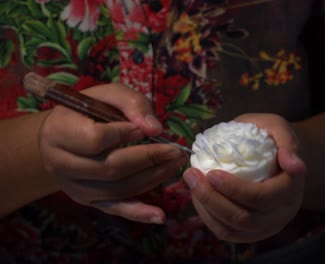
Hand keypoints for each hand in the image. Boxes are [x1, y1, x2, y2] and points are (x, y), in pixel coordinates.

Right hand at [39, 83, 187, 223]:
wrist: (60, 137)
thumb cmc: (87, 110)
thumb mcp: (107, 95)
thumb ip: (130, 103)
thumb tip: (155, 129)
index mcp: (60, 132)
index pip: (95, 139)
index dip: (124, 134)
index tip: (146, 130)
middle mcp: (61, 164)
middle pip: (111, 168)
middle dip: (150, 159)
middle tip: (176, 151)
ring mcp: (74, 187)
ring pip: (118, 189)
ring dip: (153, 178)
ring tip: (175, 165)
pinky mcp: (88, 201)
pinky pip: (115, 209)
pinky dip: (138, 213)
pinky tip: (159, 215)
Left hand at [183, 113, 305, 241]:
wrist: (277, 157)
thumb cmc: (273, 139)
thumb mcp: (280, 129)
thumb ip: (288, 142)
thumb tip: (295, 166)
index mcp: (291, 190)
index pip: (262, 198)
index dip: (234, 189)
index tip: (211, 173)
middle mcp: (282, 214)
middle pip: (244, 218)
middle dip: (212, 199)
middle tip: (191, 175)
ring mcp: (266, 227)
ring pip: (233, 229)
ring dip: (206, 208)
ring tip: (191, 184)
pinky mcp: (251, 232)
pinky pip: (227, 233)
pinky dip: (208, 217)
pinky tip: (198, 197)